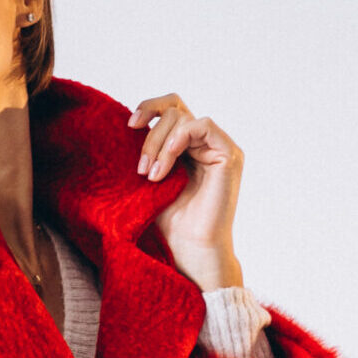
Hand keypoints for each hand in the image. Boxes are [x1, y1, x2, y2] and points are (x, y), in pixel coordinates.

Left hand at [130, 92, 244, 289]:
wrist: (190, 249)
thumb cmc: (170, 223)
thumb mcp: (150, 178)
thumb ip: (148, 149)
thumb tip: (130, 120)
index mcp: (187, 146)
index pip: (171, 108)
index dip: (149, 107)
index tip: (128, 125)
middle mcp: (205, 143)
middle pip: (175, 108)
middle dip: (150, 134)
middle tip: (140, 168)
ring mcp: (219, 147)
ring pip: (183, 118)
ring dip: (159, 143)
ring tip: (151, 175)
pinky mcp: (230, 155)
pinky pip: (202, 125)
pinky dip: (179, 138)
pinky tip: (167, 162)